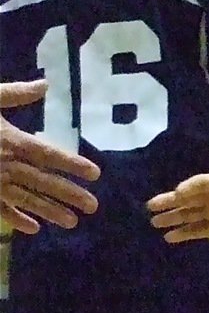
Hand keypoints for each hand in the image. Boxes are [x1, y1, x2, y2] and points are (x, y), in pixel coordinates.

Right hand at [0, 80, 99, 234]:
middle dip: (69, 194)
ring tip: (72, 222)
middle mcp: (5, 165)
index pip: (49, 154)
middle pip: (43, 182)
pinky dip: (15, 220)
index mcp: (11, 140)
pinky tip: (32, 229)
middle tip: (93, 206)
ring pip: (25, 200)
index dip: (73, 164)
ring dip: (49, 211)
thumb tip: (45, 84)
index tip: (95, 174)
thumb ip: (15, 94)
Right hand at [148, 168, 208, 246]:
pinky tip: (169, 237)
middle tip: (151, 205)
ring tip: (154, 222)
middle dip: (169, 201)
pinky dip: (183, 234)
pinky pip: (196, 231)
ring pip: (188, 215)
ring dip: (172, 218)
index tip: (177, 194)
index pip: (199, 183)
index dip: (188, 187)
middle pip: (187, 198)